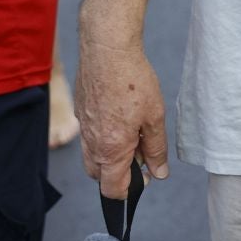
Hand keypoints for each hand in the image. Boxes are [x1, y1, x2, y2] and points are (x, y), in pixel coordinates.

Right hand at [75, 26, 168, 198]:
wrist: (107, 50)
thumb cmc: (133, 80)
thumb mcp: (154, 117)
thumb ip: (156, 149)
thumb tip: (159, 172)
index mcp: (111, 150)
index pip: (113, 190)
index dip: (132, 190)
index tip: (146, 176)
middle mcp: (92, 144)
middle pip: (100, 177)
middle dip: (120, 173)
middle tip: (141, 152)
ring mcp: (83, 129)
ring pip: (93, 157)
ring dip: (111, 155)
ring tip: (132, 132)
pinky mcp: (81, 112)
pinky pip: (89, 136)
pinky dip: (103, 137)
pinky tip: (120, 115)